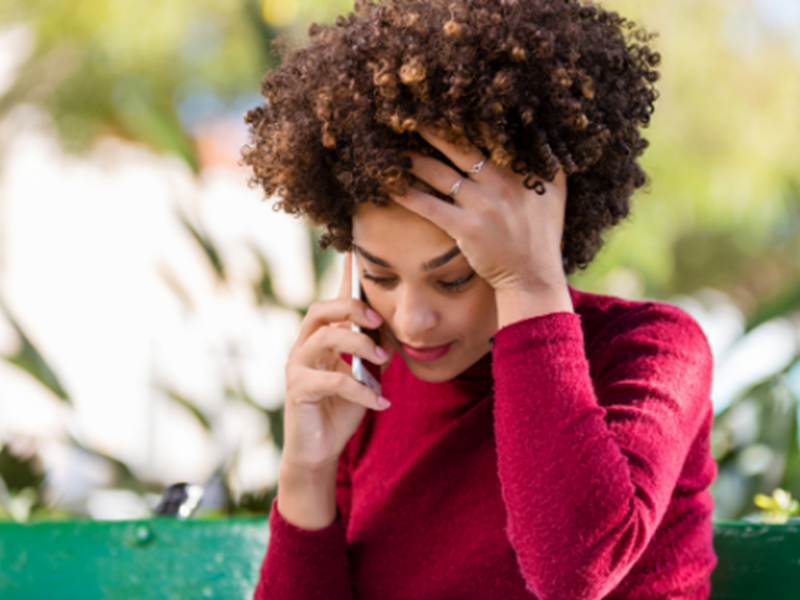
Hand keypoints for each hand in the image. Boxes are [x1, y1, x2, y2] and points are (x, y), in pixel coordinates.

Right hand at [281, 252, 392, 474]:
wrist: (320, 450)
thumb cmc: (342, 409)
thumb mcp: (365, 375)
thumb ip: (373, 350)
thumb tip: (391, 327)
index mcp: (320, 338)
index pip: (332, 301)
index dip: (344, 276)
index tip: (357, 250)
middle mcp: (304, 346)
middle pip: (321, 310)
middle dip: (352, 309)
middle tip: (378, 322)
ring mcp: (297, 366)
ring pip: (324, 338)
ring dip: (360, 347)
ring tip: (384, 363)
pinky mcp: (298, 389)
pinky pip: (332, 380)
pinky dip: (361, 390)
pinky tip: (381, 402)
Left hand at [392, 127, 569, 298]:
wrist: (533, 275)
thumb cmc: (542, 234)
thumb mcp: (556, 192)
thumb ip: (549, 162)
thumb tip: (541, 133)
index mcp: (522, 169)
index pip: (489, 134)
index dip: (464, 117)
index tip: (443, 104)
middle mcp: (503, 181)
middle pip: (460, 146)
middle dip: (432, 129)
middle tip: (408, 115)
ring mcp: (483, 204)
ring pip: (440, 173)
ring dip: (413, 160)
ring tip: (393, 149)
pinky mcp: (466, 227)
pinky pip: (430, 206)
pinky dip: (407, 195)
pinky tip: (389, 186)